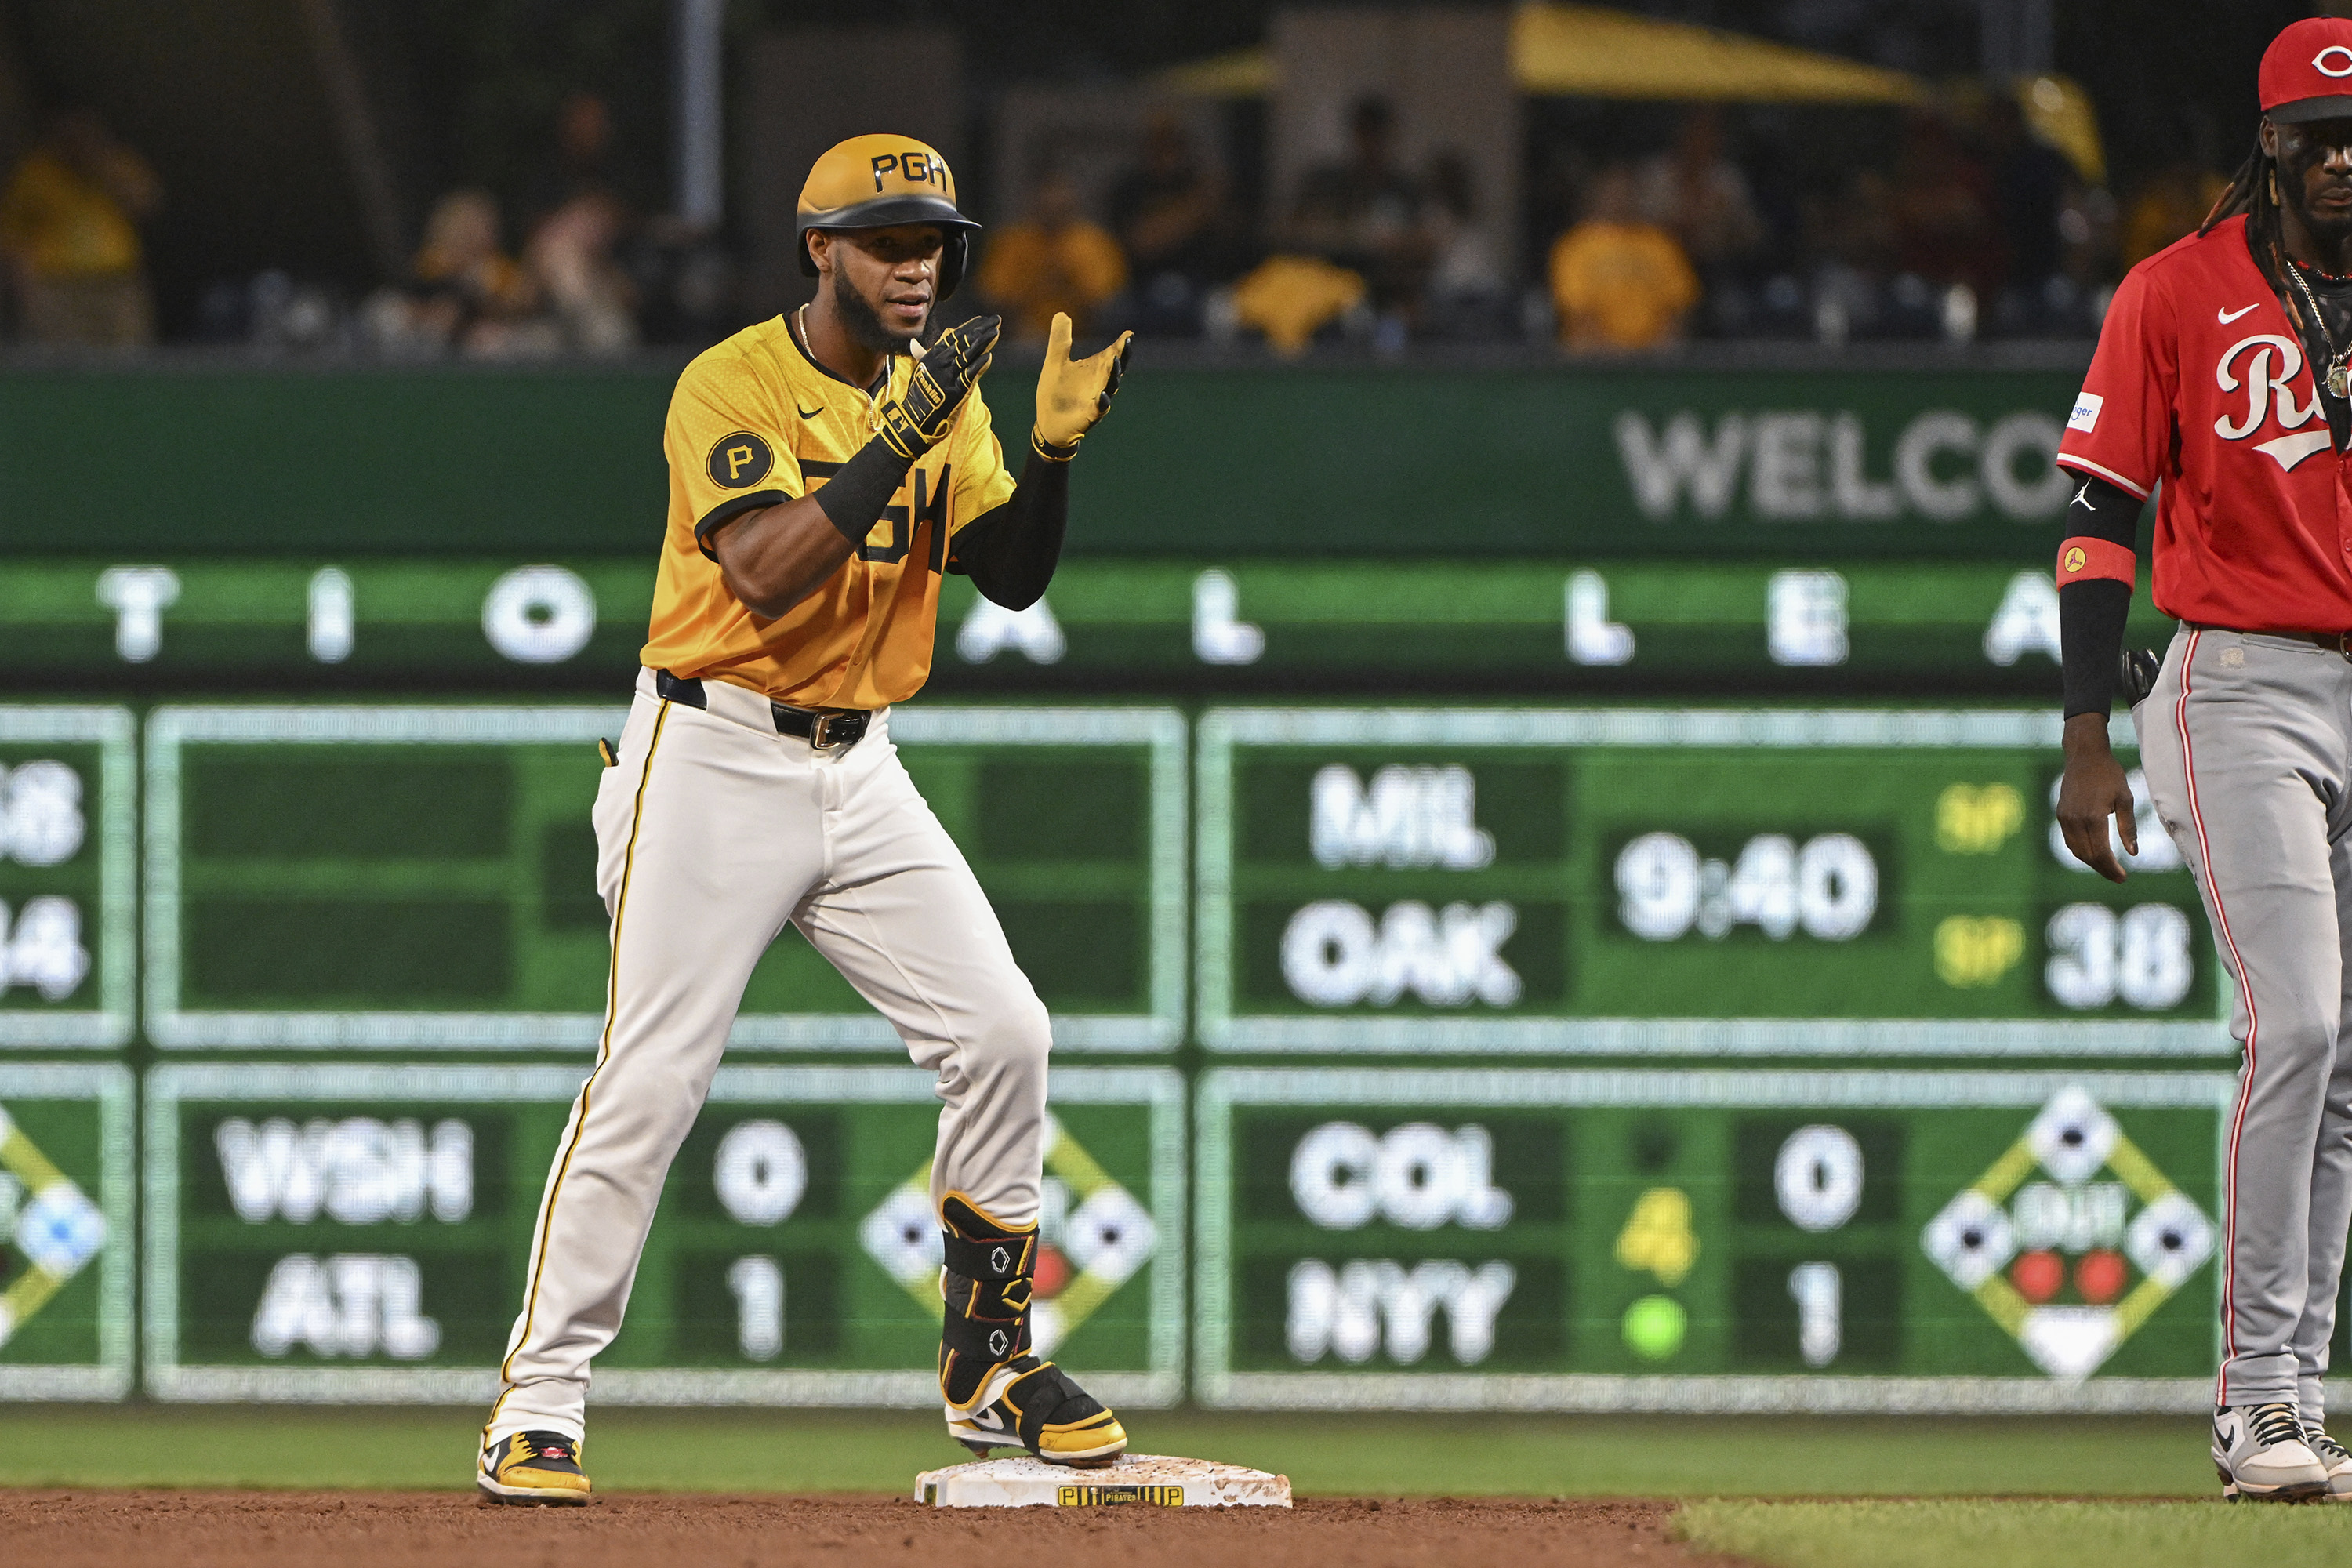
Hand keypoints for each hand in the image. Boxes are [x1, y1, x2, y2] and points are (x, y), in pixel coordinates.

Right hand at [878, 314, 1000, 459]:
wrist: (914, 420)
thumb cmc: (918, 397)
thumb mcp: (918, 373)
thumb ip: (921, 356)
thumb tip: (913, 343)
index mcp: (931, 357)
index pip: (953, 337)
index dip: (969, 327)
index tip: (982, 319)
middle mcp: (940, 364)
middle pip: (964, 342)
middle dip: (981, 330)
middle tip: (995, 320)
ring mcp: (948, 377)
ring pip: (968, 356)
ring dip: (983, 343)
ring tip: (995, 332)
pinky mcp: (955, 392)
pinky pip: (969, 376)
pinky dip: (979, 366)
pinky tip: (989, 356)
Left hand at [1033, 312, 1132, 457]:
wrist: (1048, 422)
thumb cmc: (1055, 392)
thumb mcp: (1055, 361)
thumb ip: (1060, 339)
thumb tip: (1061, 313)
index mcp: (1094, 369)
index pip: (1112, 354)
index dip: (1121, 345)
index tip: (1129, 334)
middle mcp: (1100, 383)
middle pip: (1117, 368)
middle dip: (1123, 355)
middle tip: (1127, 341)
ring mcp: (1097, 399)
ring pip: (1111, 386)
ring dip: (1114, 374)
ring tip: (1116, 361)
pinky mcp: (1090, 414)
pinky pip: (1100, 407)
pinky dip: (1103, 401)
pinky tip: (1103, 395)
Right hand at [2056, 712, 2139, 882]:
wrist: (2084, 756)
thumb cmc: (2110, 775)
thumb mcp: (2126, 799)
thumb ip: (2128, 828)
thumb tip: (2133, 853)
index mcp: (2093, 818)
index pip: (2101, 853)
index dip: (2112, 869)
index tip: (2123, 878)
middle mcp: (2075, 821)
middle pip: (2088, 856)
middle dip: (2103, 869)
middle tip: (2118, 877)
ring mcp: (2065, 818)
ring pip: (2077, 850)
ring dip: (2092, 862)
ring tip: (2107, 867)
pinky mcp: (2061, 814)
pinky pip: (2070, 840)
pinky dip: (2081, 851)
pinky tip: (2094, 852)